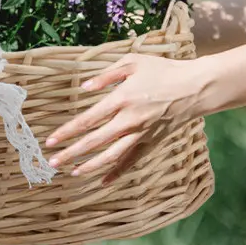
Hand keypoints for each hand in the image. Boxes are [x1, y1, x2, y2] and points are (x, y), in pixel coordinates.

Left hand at [45, 54, 204, 179]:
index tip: (51, 140)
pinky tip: (103, 181)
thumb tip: (84, 88)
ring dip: (90, 166)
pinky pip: (132, 161)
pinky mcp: (151, 142)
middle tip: (53, 162)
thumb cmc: (163, 71)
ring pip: (111, 156)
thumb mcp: (133, 63)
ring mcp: (141, 134)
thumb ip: (106, 75)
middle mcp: (129, 121)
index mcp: (121, 99)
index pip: (88, 119)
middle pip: (95, 142)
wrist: (195, 88)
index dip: (68, 131)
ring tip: (73, 173)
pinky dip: (117, 172)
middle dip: (72, 153)